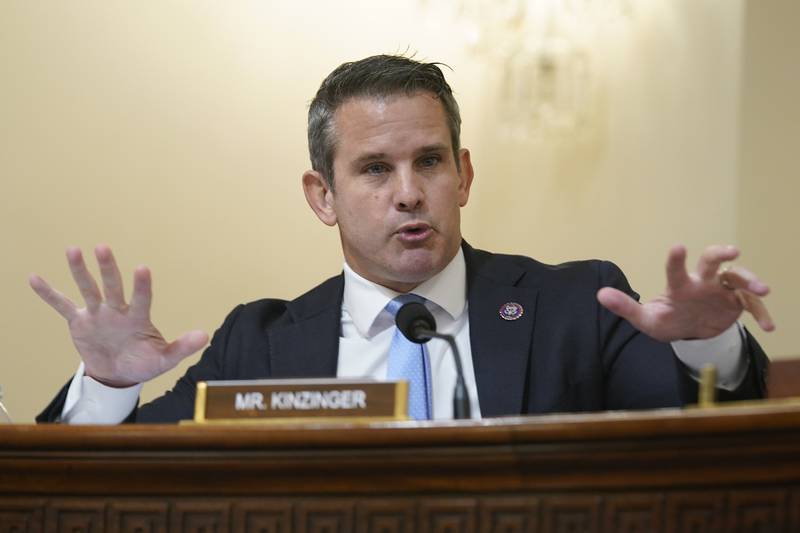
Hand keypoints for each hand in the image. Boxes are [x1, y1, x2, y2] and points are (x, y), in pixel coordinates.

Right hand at [29, 245, 208, 386]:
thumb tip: (205, 336)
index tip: (142, 268)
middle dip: (107, 268)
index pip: (141, 298)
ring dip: (80, 271)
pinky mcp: (80, 322)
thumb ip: (181, 347)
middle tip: (102, 248)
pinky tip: (35, 279)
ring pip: (88, 289)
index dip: (142, 285)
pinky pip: (62, 306)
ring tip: (72, 250)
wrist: (119, 374)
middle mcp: (117, 311)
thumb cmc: (144, 362)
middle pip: (112, 286)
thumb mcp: (164, 359)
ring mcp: (97, 314)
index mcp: (138, 318)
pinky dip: (48, 294)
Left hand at [597, 244, 774, 341]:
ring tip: (763, 289)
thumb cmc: (667, 320)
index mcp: (680, 286)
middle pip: (712, 261)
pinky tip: (769, 326)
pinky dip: (762, 313)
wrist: (690, 333)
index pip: (676, 270)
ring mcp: (721, 291)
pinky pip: (752, 305)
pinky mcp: (737, 304)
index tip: (677, 247)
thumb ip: (626, 307)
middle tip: (732, 251)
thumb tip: (600, 294)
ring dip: (750, 281)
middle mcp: (702, 283)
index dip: (676, 259)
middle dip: (720, 253)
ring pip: (737, 278)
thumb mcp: (646, 319)